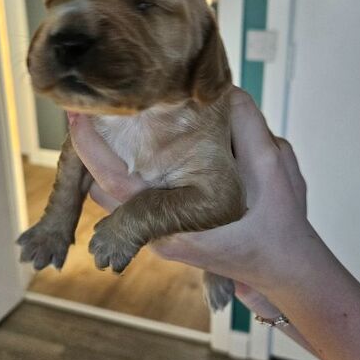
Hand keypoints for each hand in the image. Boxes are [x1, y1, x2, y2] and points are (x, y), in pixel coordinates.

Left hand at [68, 88, 318, 300]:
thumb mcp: (273, 169)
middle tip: (90, 105)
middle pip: (105, 189)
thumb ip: (248, 128)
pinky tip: (135, 142)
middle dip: (94, 148)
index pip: (116, 182)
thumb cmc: (280, 225)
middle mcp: (158, 236)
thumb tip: (226, 91)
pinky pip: (133, 199)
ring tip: (106, 117)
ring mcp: (159, 238)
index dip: (91, 146)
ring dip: (110, 160)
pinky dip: (127, 171)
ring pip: (116, 196)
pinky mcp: (163, 233)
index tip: (76, 113)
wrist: (283, 267)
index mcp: (176, 223)